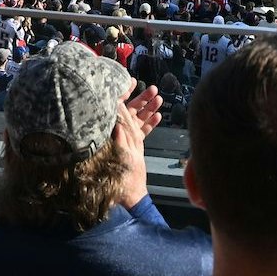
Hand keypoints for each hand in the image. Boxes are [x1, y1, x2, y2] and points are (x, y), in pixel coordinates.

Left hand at [113, 83, 162, 209]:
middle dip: (142, 98)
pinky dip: (150, 123)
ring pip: (139, 118)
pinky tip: (158, 116)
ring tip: (160, 98)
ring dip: (149, 108)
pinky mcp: (136, 146)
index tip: (130, 82)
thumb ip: (122, 140)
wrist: (131, 194)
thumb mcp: (124, 157)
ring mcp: (129, 139)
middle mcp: (122, 133)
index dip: (123, 93)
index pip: (119, 108)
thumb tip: (118, 123)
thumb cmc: (123, 178)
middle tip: (153, 88)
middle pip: (131, 110)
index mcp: (117, 132)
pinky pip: (143, 131)